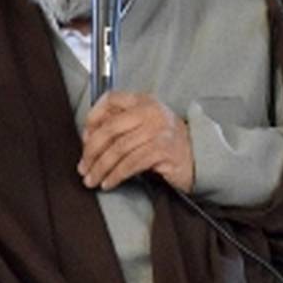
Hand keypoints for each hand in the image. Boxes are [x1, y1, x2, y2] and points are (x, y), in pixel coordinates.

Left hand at [78, 92, 193, 193]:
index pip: (111, 99)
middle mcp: (150, 111)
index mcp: (144, 101)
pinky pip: (130, 163)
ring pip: (118, 149)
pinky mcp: (162, 149)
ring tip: (92, 179)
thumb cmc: (167, 142)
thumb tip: (89, 137)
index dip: (93, 117)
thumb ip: (121, 124)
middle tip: (83, 166)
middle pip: (110, 128)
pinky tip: (109, 182)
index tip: (85, 137)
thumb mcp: (145, 125)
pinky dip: (115, 175)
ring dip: (100, 167)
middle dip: (91, 151)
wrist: (199, 157)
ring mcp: (158, 129)